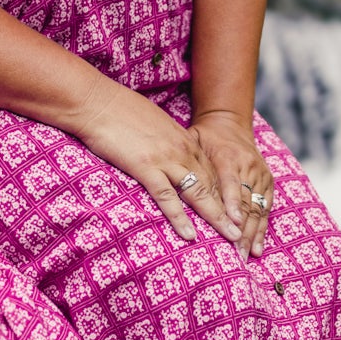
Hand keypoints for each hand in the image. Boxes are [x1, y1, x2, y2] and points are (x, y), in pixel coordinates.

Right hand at [69, 75, 242, 246]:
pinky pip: (167, 197)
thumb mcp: (153, 124)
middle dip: (230, 210)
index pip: (212, 172)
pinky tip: (190, 235)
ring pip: (198, 192)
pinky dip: (180, 218)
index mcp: (184, 140)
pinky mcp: (146, 167)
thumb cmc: (118, 111)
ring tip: (230, 238)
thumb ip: (166, 141)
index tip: (236, 214)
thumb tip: (166, 153)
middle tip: (242, 233)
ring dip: (216, 217)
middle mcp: (181, 150)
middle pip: (212, 185)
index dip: (226, 195)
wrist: (97, 101)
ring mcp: (165, 159)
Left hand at [190, 109, 273, 259]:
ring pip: (258, 209)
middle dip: (242, 229)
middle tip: (236, 252)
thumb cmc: (205, 137)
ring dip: (253, 235)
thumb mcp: (193, 141)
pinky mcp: (267, 182)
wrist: (229, 123)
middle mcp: (248, 167)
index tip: (231, 224)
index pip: (231, 184)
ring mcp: (260, 175)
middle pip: (246, 202)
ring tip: (246, 255)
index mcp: (228, 157)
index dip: (232, 205)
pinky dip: (262, 229)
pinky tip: (258, 248)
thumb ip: (186, 162)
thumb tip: (166, 180)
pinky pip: (266, 209)